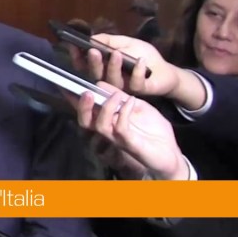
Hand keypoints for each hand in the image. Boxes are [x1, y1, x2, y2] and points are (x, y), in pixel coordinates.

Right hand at [74, 84, 188, 179]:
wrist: (172, 153)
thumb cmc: (154, 131)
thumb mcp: (138, 107)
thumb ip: (121, 97)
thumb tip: (101, 83)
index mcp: (108, 122)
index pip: (87, 112)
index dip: (74, 100)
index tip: (65, 86)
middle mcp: (109, 133)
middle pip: (85, 123)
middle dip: (83, 107)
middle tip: (87, 92)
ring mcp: (118, 140)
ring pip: (100, 126)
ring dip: (106, 108)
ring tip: (116, 95)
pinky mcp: (130, 145)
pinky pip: (121, 128)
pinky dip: (124, 111)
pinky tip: (132, 101)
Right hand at [82, 35, 183, 96]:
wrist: (166, 71)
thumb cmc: (144, 56)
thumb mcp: (126, 43)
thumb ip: (109, 40)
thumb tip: (91, 38)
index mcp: (104, 69)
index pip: (86, 66)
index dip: (78, 59)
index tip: (74, 47)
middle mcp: (110, 80)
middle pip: (96, 75)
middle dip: (93, 63)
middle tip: (93, 51)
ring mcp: (124, 88)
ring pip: (113, 81)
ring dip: (114, 67)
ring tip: (117, 54)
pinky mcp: (139, 92)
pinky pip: (135, 84)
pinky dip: (137, 71)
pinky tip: (141, 61)